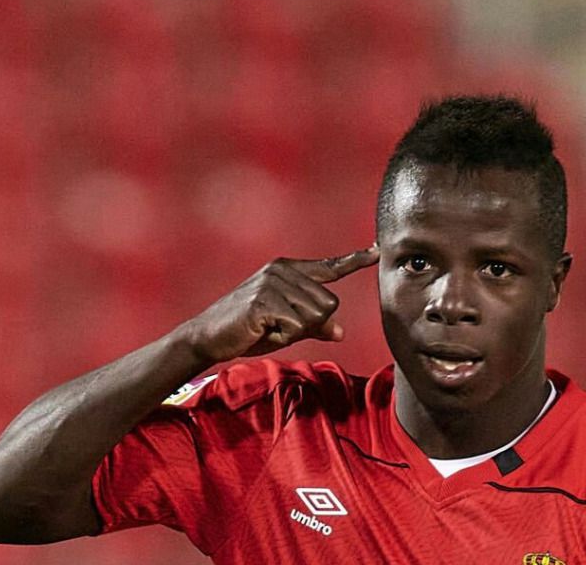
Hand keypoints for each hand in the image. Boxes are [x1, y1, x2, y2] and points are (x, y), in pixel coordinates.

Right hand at [178, 246, 378, 364]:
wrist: (207, 336)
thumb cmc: (249, 330)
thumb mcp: (287, 326)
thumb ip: (314, 324)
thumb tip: (341, 331)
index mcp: (289, 270)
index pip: (330, 266)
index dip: (356, 260)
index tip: (378, 249)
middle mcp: (283, 270)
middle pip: (329, 305)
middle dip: (309, 325)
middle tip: (277, 326)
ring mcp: (272, 283)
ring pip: (314, 317)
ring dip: (293, 332)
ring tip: (267, 327)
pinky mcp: (263, 300)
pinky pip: (295, 326)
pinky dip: (282, 336)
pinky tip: (261, 330)